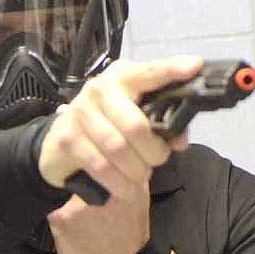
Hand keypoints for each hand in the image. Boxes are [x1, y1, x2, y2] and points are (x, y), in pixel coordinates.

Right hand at [38, 56, 201, 253]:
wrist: (60, 144)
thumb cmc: (107, 126)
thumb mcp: (135, 119)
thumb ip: (162, 125)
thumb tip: (179, 140)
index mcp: (123, 77)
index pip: (148, 72)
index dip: (170, 71)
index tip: (194, 66)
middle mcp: (99, 88)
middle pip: (135, 126)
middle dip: (154, 152)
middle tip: (157, 161)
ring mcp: (80, 112)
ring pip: (119, 150)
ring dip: (137, 171)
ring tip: (139, 175)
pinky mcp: (67, 138)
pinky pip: (102, 167)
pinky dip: (119, 184)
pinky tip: (125, 187)